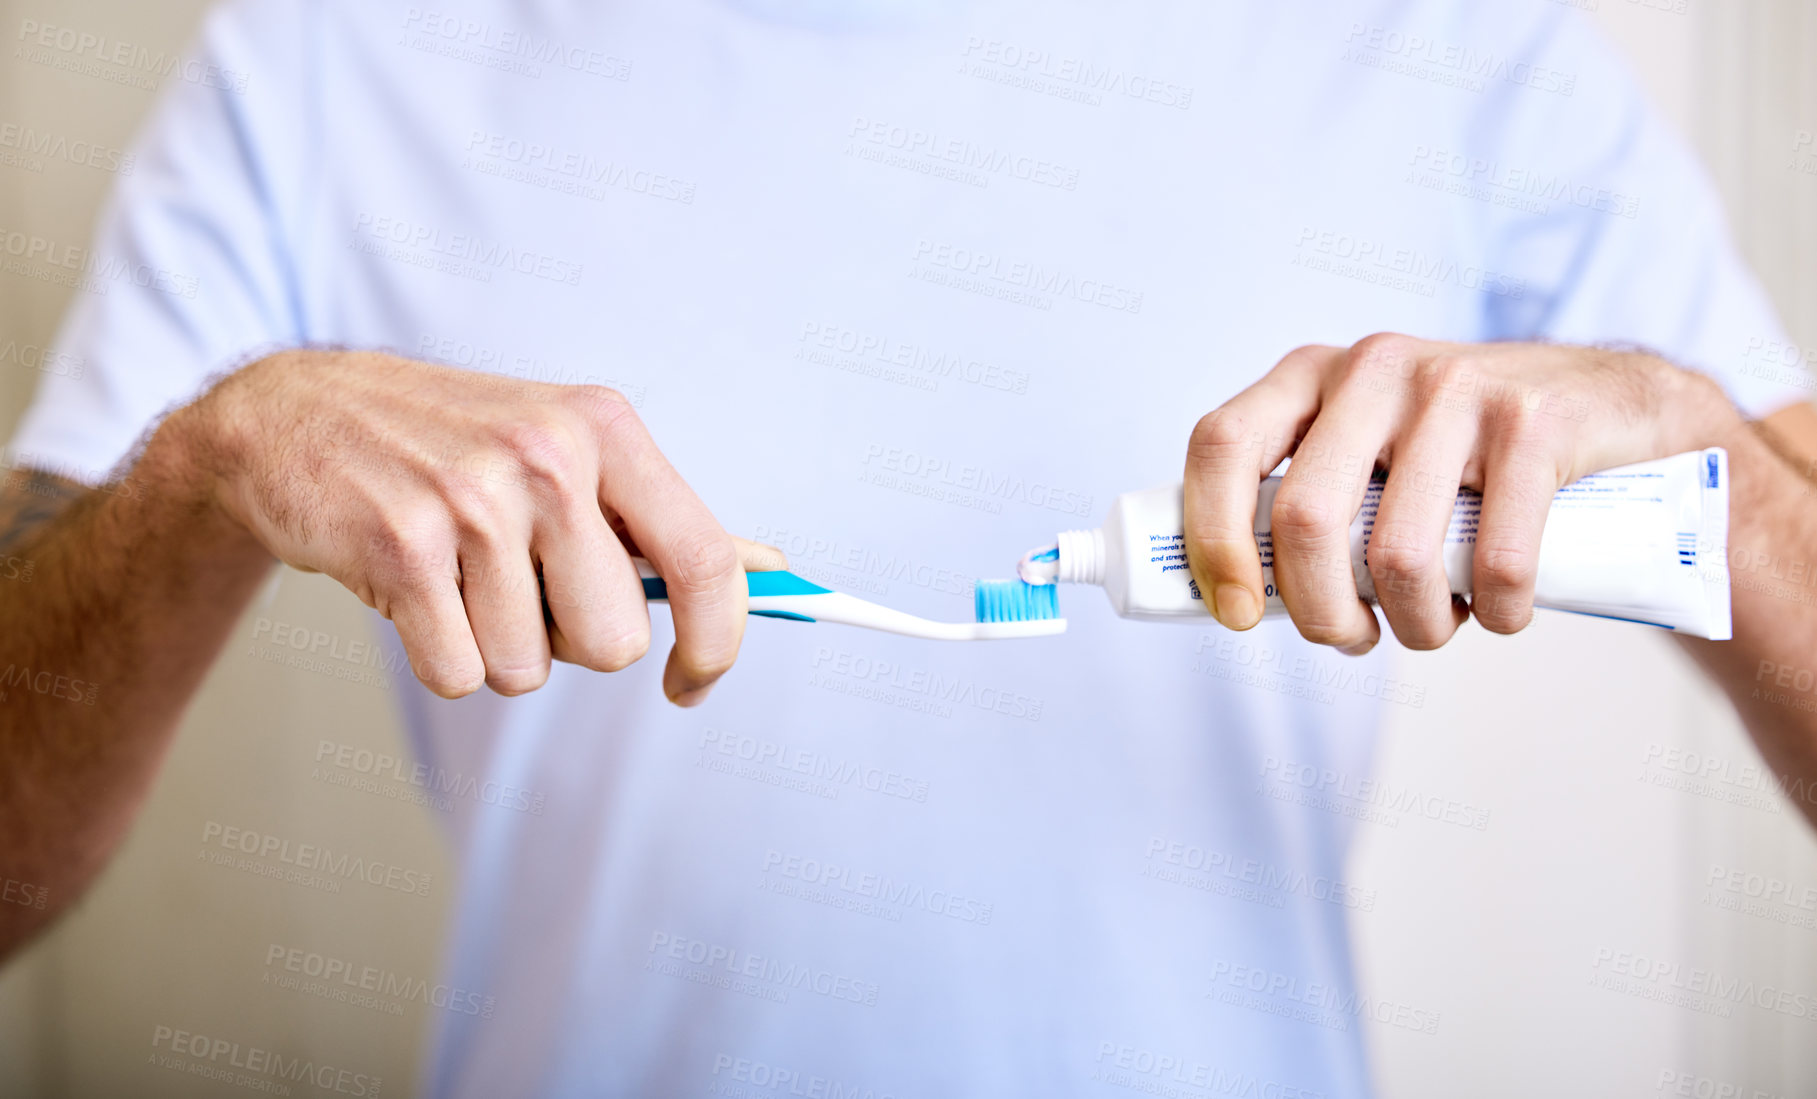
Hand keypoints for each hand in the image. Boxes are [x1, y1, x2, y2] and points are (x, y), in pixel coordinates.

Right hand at [170, 349, 783, 701]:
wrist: (296, 414)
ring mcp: (473, 500)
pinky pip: (459, 674)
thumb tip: (770, 567)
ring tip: (454, 574)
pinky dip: (437, 656)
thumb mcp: (565, 448)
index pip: (707, 560)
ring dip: (493, 646)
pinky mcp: (400, 547)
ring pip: (529, 669)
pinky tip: (412, 589)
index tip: (693, 684)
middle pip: (613, 643)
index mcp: (606, 430)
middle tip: (517, 584)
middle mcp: (550, 457)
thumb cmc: (452, 447)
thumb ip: (657, 517)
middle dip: (568, 639)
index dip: (717, 644)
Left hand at [1183, 333, 1740, 652]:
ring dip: (1415, 626)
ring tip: (1433, 624)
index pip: (1221, 447)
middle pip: (1306, 520)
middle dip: (1320, 612)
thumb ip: (1307, 500)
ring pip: (1397, 556)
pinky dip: (1496, 613)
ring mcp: (1457, 386)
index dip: (1212, 541)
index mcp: (1314, 375)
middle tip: (1351, 638)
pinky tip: (1501, 609)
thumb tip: (1232, 597)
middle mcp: (1376, 367)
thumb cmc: (1470, 459)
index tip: (1238, 614)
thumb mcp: (1372, 454)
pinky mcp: (1534, 422)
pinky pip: (1495, 562)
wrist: (1620, 409)